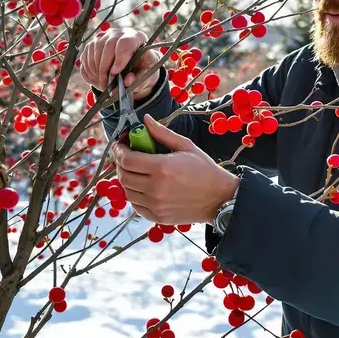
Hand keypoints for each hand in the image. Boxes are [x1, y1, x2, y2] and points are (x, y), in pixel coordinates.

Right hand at [79, 27, 161, 100]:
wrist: (134, 67)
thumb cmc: (142, 68)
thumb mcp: (148, 75)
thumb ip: (140, 78)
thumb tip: (127, 81)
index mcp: (136, 37)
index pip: (126, 42)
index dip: (120, 58)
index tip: (115, 72)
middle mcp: (119, 34)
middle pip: (107, 45)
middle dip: (105, 68)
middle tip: (107, 85)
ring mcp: (104, 37)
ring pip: (95, 50)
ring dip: (96, 70)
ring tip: (103, 84)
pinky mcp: (93, 44)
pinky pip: (86, 56)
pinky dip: (89, 70)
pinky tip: (96, 79)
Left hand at [113, 115, 239, 225]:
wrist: (220, 198)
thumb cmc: (205, 170)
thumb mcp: (186, 146)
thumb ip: (162, 133)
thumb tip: (145, 120)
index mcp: (162, 167)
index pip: (127, 159)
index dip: (119, 151)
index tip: (120, 145)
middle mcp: (155, 188)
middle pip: (123, 175)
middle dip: (120, 163)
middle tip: (126, 156)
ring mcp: (155, 205)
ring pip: (127, 191)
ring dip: (126, 179)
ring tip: (135, 170)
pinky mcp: (157, 217)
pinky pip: (135, 205)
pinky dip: (134, 194)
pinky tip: (142, 186)